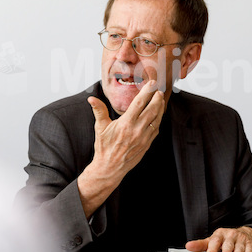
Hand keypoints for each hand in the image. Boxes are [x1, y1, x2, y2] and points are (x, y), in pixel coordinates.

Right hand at [77, 81, 164, 216]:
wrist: (110, 168)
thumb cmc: (104, 147)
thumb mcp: (100, 128)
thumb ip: (99, 111)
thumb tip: (91, 98)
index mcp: (126, 124)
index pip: (139, 103)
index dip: (147, 92)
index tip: (152, 84)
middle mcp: (137, 130)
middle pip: (152, 109)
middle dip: (157, 98)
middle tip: (159, 90)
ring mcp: (144, 138)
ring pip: (156, 119)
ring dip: (160, 108)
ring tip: (161, 99)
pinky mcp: (147, 144)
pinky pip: (156, 128)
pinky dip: (158, 119)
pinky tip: (158, 113)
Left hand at [185, 227, 251, 251]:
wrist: (246, 234)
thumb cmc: (226, 239)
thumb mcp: (214, 240)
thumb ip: (201, 244)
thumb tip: (188, 246)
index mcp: (220, 234)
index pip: (215, 240)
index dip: (212, 249)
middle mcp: (230, 235)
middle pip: (228, 244)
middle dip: (226, 251)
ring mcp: (241, 239)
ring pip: (239, 247)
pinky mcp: (250, 243)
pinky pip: (249, 249)